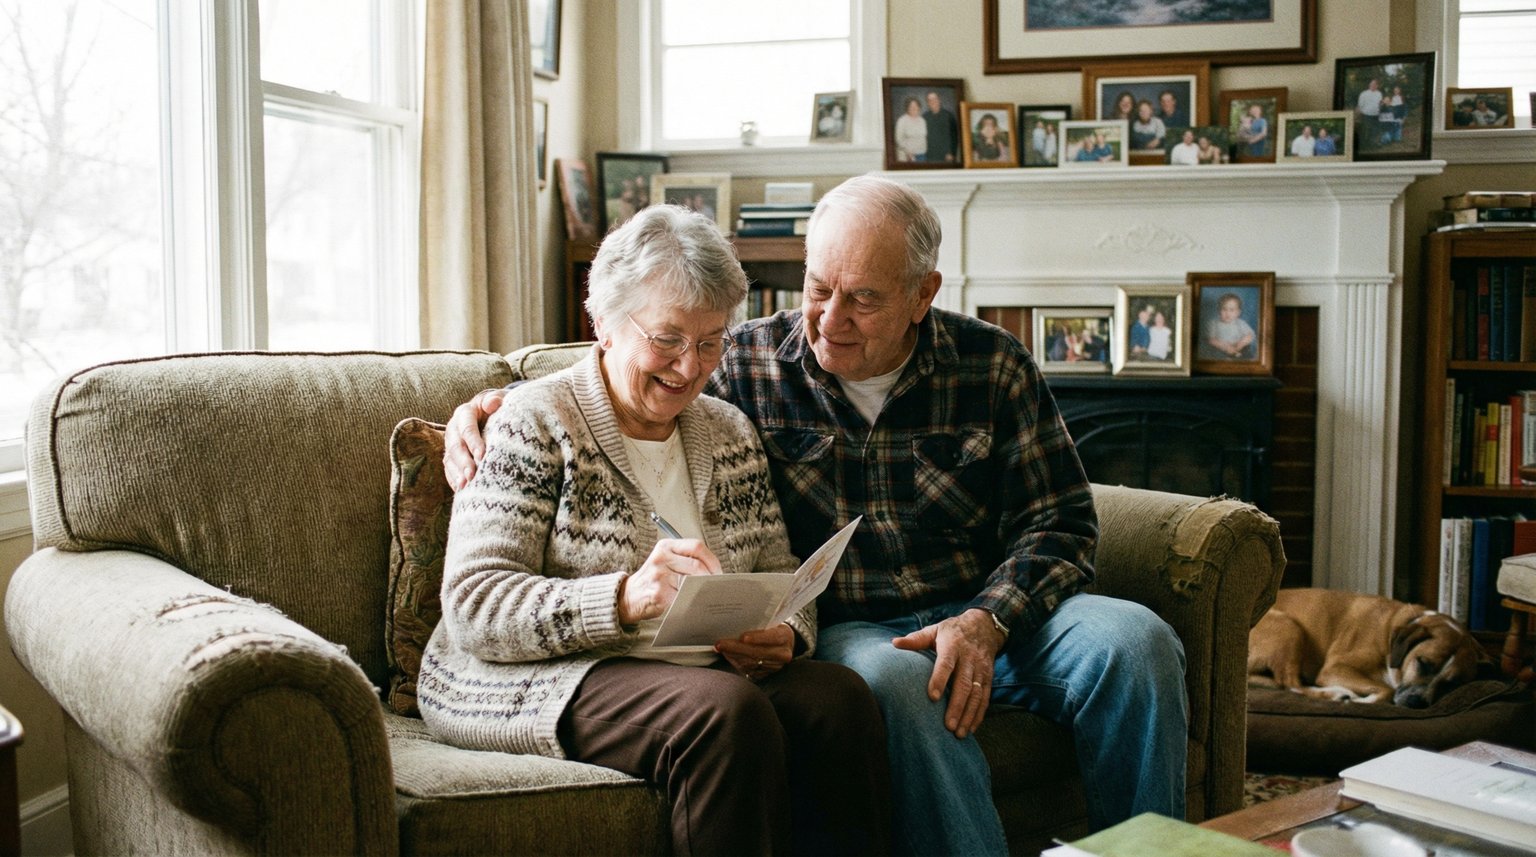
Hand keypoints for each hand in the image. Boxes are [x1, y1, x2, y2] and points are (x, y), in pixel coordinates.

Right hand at [444, 388, 504, 489]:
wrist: (494, 412)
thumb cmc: (500, 406)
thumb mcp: (500, 398)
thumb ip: (496, 399)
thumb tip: (492, 404)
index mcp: (465, 412)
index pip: (466, 427)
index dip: (473, 441)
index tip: (482, 455)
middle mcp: (454, 428)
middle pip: (455, 446)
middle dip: (463, 461)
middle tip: (472, 475)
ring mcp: (451, 443)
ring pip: (449, 459)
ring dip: (456, 473)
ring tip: (465, 486)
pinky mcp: (452, 456)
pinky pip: (449, 469)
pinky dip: (454, 480)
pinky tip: (461, 491)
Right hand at [617, 539, 721, 624]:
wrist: (628, 597)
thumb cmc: (653, 580)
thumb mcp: (665, 561)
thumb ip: (686, 560)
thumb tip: (715, 572)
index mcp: (666, 546)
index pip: (697, 546)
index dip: (712, 560)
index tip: (719, 572)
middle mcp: (661, 558)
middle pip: (697, 564)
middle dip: (711, 577)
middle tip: (717, 586)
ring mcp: (659, 575)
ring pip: (692, 581)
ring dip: (703, 589)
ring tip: (708, 594)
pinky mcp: (659, 593)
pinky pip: (683, 596)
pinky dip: (692, 600)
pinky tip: (694, 603)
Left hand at [716, 623, 794, 679]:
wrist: (786, 644)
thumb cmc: (775, 629)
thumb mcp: (774, 622)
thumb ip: (762, 621)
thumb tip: (740, 619)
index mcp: (785, 638)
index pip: (772, 638)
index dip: (757, 638)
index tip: (743, 637)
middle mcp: (781, 654)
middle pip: (757, 653)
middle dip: (736, 648)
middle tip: (720, 644)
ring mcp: (774, 666)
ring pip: (750, 663)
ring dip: (733, 656)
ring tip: (720, 648)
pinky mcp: (765, 674)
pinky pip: (748, 670)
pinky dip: (736, 662)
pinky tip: (728, 655)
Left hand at [892, 608, 1006, 738]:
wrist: (984, 626)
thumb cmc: (953, 631)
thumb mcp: (935, 630)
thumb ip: (916, 639)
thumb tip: (894, 643)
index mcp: (952, 645)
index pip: (946, 664)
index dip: (940, 680)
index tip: (932, 698)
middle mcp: (969, 658)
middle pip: (963, 684)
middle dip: (956, 706)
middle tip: (948, 726)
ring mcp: (980, 669)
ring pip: (976, 694)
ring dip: (969, 715)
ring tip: (959, 733)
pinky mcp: (988, 677)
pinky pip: (985, 698)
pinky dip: (979, 714)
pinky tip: (972, 728)